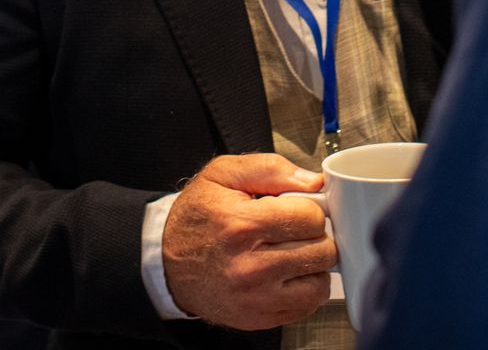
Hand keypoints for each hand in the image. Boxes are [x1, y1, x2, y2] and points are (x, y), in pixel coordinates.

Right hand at [162, 154, 334, 329]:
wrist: (166, 263)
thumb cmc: (197, 217)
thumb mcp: (222, 175)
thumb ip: (271, 169)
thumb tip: (313, 182)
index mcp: (241, 225)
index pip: (310, 218)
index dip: (309, 208)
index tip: (297, 209)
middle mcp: (249, 267)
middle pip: (321, 251)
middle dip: (315, 236)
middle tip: (296, 231)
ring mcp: (254, 298)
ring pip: (319, 283)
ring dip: (313, 265)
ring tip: (293, 252)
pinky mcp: (257, 319)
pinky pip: (305, 306)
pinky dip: (304, 289)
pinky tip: (286, 274)